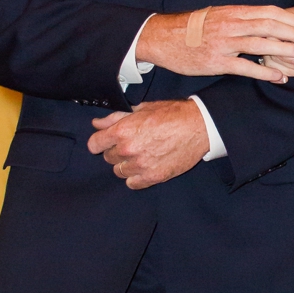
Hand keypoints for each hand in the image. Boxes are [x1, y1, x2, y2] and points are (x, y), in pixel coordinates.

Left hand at [88, 99, 208, 188]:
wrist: (198, 126)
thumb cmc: (173, 114)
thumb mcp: (142, 109)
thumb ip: (116, 118)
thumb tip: (98, 123)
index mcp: (123, 130)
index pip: (95, 144)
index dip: (98, 142)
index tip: (103, 143)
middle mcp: (128, 149)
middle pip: (108, 157)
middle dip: (115, 151)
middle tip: (129, 144)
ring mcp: (141, 165)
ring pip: (119, 171)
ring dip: (125, 165)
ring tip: (138, 156)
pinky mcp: (153, 176)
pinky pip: (133, 183)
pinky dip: (135, 177)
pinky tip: (143, 168)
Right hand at [135, 2, 293, 80]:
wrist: (163, 37)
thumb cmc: (193, 28)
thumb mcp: (218, 15)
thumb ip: (240, 18)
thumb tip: (265, 20)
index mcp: (233, 12)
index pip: (268, 12)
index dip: (290, 19)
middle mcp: (231, 25)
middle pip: (269, 26)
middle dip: (293, 34)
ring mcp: (224, 43)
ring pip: (261, 44)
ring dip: (284, 51)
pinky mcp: (216, 61)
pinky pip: (245, 67)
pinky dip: (265, 72)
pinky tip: (279, 77)